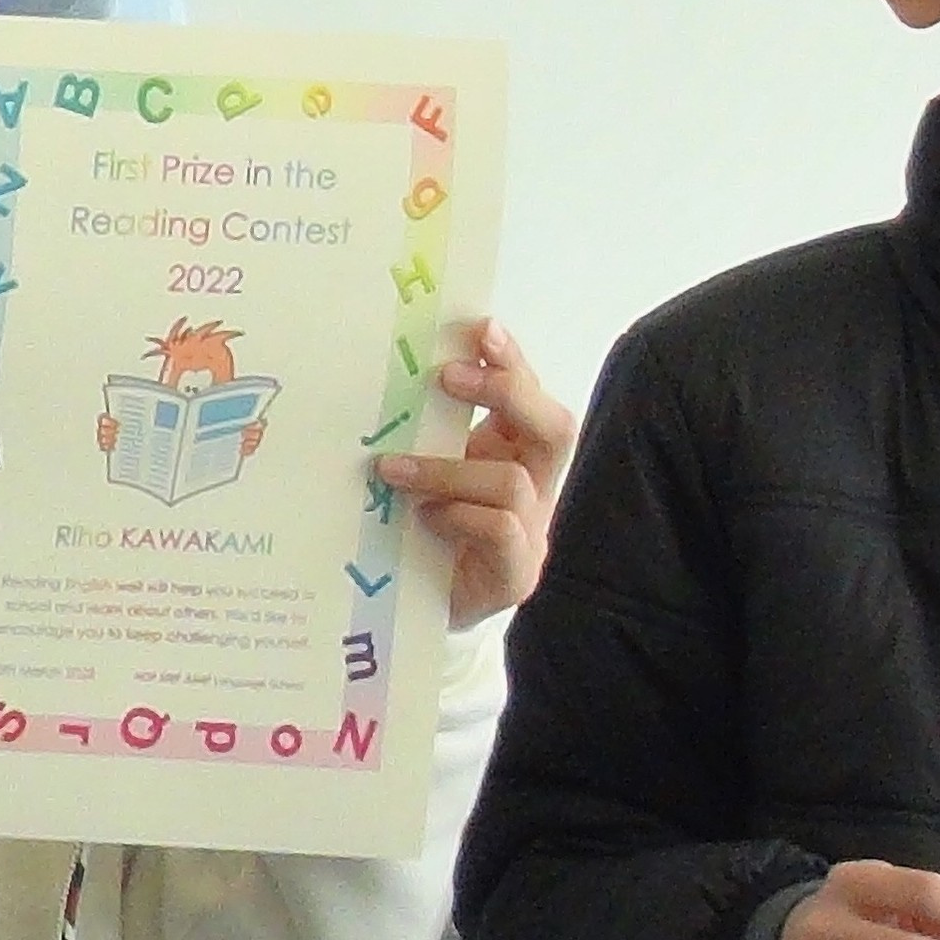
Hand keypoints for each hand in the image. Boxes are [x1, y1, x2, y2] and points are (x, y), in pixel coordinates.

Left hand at [374, 319, 575, 627]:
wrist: (408, 611)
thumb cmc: (415, 532)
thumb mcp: (418, 470)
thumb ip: (420, 431)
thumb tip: (385, 375)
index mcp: (512, 452)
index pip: (529, 396)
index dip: (512, 361)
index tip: (479, 328)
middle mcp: (533, 488)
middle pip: (554, 427)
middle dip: (506, 392)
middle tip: (446, 376)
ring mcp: (532, 534)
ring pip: (514, 483)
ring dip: (447, 468)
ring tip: (391, 469)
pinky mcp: (515, 576)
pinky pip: (503, 531)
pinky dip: (459, 516)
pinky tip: (422, 517)